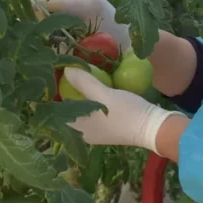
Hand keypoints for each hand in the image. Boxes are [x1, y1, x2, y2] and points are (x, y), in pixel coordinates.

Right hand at [33, 0, 131, 50]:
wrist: (128, 35)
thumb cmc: (108, 46)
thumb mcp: (82, 47)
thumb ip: (59, 42)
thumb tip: (38, 39)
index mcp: (85, 4)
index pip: (48, 1)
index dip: (37, 15)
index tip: (38, 30)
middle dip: (40, 7)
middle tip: (43, 25)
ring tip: (48, 17)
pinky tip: (56, 11)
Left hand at [62, 67, 186, 154]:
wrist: (153, 127)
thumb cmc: (126, 113)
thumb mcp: (103, 94)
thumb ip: (84, 82)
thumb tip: (65, 69)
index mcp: (78, 130)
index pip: (55, 113)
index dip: (51, 96)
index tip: (49, 78)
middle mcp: (83, 133)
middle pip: (66, 112)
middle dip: (64, 93)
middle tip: (61, 73)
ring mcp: (96, 131)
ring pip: (78, 111)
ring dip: (76, 96)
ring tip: (73, 76)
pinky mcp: (106, 126)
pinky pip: (89, 111)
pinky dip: (87, 100)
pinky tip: (89, 87)